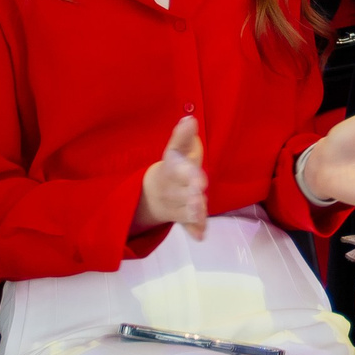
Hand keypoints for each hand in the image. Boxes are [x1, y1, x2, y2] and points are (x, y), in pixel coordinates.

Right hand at [134, 114, 208, 240]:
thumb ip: (184, 136)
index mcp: (172, 169)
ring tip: (200, 213)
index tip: (199, 180)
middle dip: (191, 196)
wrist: (154, 192)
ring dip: (193, 213)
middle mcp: (171, 188)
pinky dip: (193, 230)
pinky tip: (200, 235)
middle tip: (199, 197)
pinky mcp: (180, 218)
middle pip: (182, 193)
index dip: (189, 175)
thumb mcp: (178, 150)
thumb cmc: (176, 165)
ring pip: (185, 211)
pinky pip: (186, 226)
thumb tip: (190, 119)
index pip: (179, 170)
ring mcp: (174, 205)